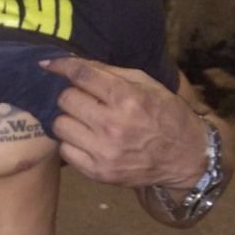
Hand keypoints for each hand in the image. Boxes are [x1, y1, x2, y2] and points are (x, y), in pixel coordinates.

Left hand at [40, 57, 206, 189]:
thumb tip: (71, 62)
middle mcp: (113, 125)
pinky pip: (65, 150)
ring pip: (60, 125)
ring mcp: (104, 152)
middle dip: (71, 95)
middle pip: (66, 99)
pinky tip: (87, 139)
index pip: (81, 75)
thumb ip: (109, 72)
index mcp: (128, 98)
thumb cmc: (165, 114)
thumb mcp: (146, 84)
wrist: (185, 157)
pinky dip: (72, 142)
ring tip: (84, 120)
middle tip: (83, 99)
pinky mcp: (98, 172)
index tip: (49, 64)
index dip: (61, 66)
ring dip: (69, 119)